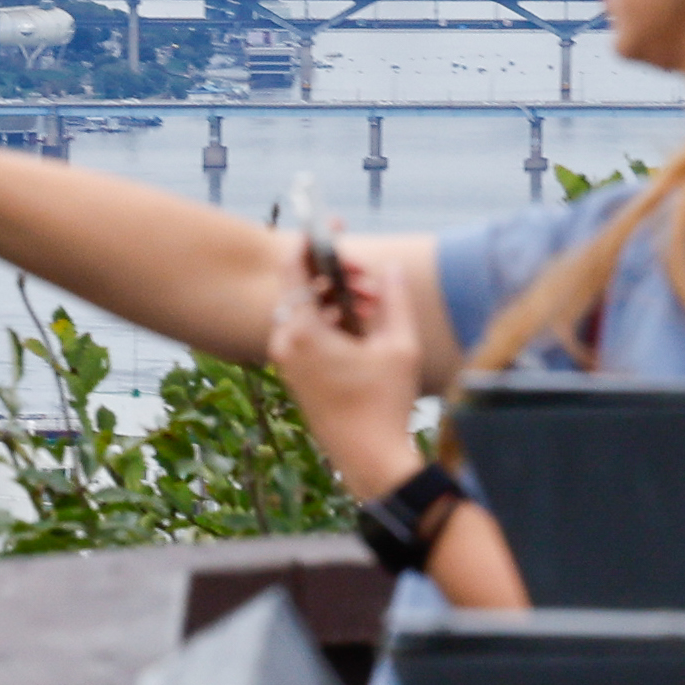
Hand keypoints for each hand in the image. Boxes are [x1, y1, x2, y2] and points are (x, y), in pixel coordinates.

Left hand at [266, 248, 438, 494]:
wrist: (369, 460)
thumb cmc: (385, 405)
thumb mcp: (399, 346)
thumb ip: (394, 300)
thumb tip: (390, 268)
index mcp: (302, 332)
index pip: (294, 267)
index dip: (313, 239)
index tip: (333, 224)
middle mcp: (285, 344)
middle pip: (301, 287)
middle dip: (337, 274)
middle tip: (371, 278)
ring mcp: (287, 361)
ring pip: (306, 310)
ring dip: (337, 298)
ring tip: (376, 304)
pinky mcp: (296, 375)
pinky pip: (306, 332)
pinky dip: (331, 321)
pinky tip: (363, 326)